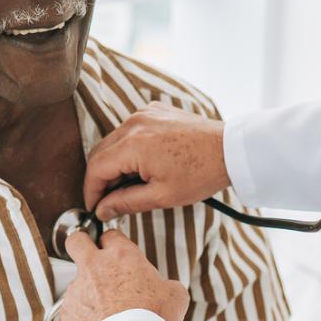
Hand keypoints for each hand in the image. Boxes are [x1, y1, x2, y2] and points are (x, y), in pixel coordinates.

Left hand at [59, 229, 189, 320]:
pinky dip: (83, 314)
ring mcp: (77, 288)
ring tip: (105, 310)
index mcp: (122, 256)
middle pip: (76, 240)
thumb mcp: (175, 296)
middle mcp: (95, 267)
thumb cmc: (152, 320)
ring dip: (87, 289)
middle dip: (81, 244)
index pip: (110, 234)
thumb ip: (166, 284)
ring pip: (76, 280)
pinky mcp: (67, 311)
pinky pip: (73, 307)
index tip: (117, 252)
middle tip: (90, 256)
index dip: (113, 243)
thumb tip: (165, 288)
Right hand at [83, 102, 228, 220]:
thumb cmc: (201, 172)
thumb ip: (126, 202)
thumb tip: (102, 210)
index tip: (95, 208)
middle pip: (100, 153)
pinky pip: (130, 130)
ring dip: (115, 163)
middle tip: (110, 201)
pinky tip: (143, 165)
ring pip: (113, 141)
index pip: (96, 168)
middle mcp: (134, 123)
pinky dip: (129, 148)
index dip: (91, 191)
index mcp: (133, 144)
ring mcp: (144, 114)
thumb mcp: (162, 196)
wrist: (230, 150)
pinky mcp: (154, 111)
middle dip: (101, 179)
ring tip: (130, 185)